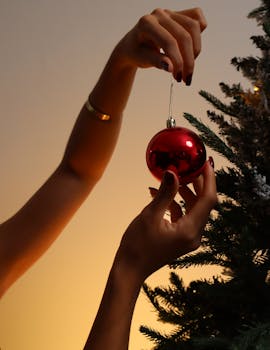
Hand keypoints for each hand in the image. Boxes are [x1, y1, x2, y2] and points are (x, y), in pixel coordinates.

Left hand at [114, 7, 206, 83]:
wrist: (134, 45)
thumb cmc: (137, 52)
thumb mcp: (142, 59)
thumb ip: (156, 62)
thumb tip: (171, 68)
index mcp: (147, 23)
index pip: (169, 42)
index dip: (177, 62)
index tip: (178, 78)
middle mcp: (160, 14)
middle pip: (184, 36)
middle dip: (188, 61)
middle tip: (186, 78)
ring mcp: (170, 13)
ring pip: (194, 27)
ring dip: (195, 51)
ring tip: (188, 68)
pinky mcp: (179, 14)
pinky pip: (196, 17)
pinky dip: (199, 32)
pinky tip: (192, 49)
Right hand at [116, 161, 216, 280]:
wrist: (129, 270)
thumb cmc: (137, 246)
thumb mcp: (150, 215)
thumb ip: (165, 193)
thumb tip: (173, 172)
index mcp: (190, 230)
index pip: (208, 199)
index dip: (209, 178)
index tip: (204, 162)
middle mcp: (194, 235)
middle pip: (203, 203)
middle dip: (197, 183)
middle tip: (189, 165)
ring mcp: (188, 237)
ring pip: (193, 209)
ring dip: (184, 193)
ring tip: (172, 178)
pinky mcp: (181, 237)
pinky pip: (183, 216)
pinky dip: (175, 204)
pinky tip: (159, 194)